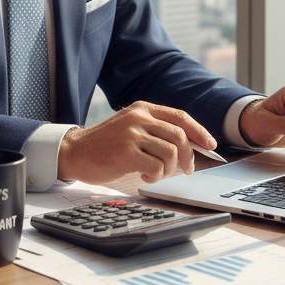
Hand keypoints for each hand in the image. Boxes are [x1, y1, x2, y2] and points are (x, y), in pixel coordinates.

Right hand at [57, 102, 217, 184]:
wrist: (75, 151)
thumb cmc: (105, 144)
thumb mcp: (129, 125)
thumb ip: (153, 128)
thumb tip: (187, 143)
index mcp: (142, 108)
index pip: (180, 116)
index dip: (199, 131)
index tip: (210, 144)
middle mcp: (138, 117)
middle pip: (180, 136)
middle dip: (189, 156)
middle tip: (185, 169)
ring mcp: (132, 134)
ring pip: (171, 153)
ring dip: (169, 169)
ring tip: (156, 173)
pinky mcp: (126, 152)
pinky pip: (157, 166)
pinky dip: (156, 176)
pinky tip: (145, 176)